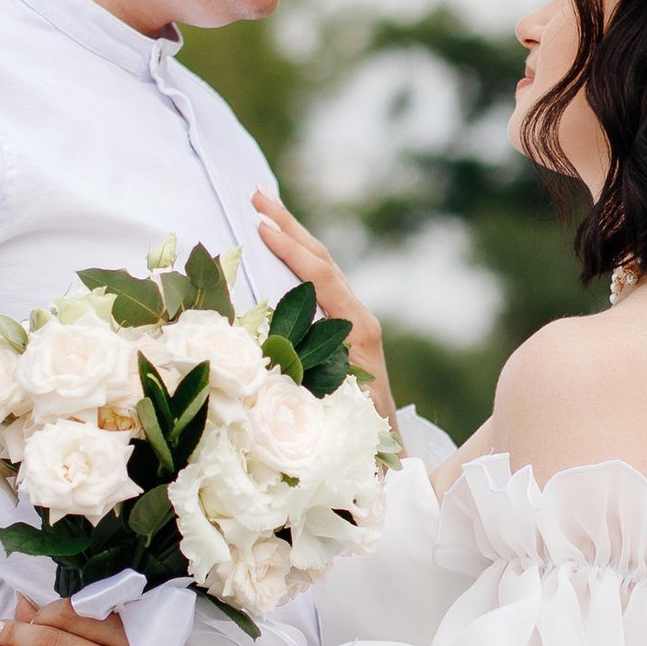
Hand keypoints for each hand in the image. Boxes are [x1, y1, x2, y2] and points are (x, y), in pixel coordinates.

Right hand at [255, 189, 394, 419]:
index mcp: (357, 329)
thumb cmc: (361, 435)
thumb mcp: (338, 405)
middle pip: (323, 259)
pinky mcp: (345, 326)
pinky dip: (296, 260)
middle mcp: (358, 316)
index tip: (259, 227)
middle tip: (256, 195)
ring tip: (262, 208)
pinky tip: (278, 248)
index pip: (322, 278)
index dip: (291, 252)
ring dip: (291, 236)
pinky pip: (319, 284)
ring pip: (321, 267)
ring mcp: (353, 319)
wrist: (390, 450)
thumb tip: (272, 358)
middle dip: (289, 224)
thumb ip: (313, 378)